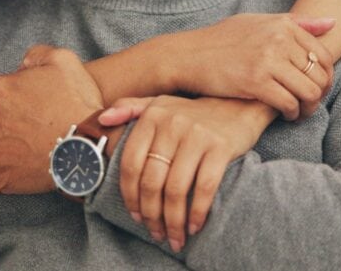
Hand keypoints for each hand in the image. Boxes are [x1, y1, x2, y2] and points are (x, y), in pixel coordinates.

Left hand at [99, 95, 270, 252]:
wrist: (238, 104)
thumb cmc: (193, 112)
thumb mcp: (160, 103)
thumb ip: (129, 108)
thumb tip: (102, 120)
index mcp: (152, 116)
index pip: (131, 163)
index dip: (130, 195)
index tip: (134, 216)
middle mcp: (171, 124)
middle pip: (152, 181)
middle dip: (151, 214)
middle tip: (155, 232)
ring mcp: (196, 135)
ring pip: (176, 189)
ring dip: (173, 220)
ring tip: (174, 237)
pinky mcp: (220, 147)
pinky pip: (205, 187)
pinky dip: (197, 212)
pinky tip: (193, 226)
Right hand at [164, 13, 335, 120]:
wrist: (188, 55)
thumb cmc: (223, 40)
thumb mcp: (258, 22)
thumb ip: (296, 22)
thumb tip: (332, 23)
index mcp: (282, 24)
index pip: (323, 54)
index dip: (326, 76)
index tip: (317, 87)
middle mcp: (278, 39)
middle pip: (319, 75)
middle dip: (319, 94)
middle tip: (309, 104)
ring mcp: (267, 60)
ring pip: (309, 91)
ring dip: (308, 107)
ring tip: (299, 111)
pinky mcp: (256, 82)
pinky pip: (289, 103)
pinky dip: (292, 113)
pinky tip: (285, 114)